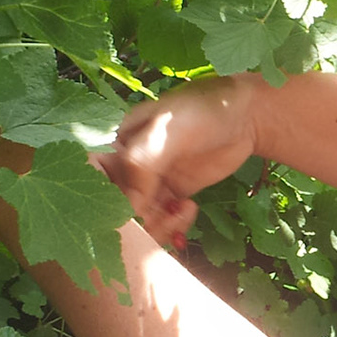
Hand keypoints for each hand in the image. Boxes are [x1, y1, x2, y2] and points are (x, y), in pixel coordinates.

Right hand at [113, 75, 266, 246]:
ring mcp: (148, 181)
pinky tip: (189, 212)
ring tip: (183, 212)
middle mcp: (126, 164)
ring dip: (157, 225)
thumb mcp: (168, 131)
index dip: (102, 197)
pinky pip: (160, 220)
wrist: (245, 117)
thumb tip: (129, 207)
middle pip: (113, 204)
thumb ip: (143, 162)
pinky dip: (171, 225)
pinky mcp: (169, 194)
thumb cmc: (202, 110)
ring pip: (138, 218)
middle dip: (136, 219)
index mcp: (115, 140)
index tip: (127, 211)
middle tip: (165, 217)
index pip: (92, 174)